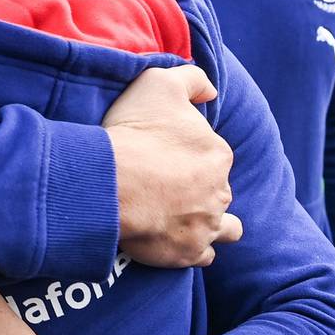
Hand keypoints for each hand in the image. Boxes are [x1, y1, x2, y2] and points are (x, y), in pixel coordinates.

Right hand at [103, 65, 239, 267]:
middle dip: (200, 189)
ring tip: (186, 218)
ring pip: (224, 228)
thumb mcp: (160, 82)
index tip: (164, 156)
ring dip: (211, 223)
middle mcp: (220, 192)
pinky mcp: (188, 253)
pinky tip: (177, 241)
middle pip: (217, 190)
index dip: (189, 155)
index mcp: (218, 155)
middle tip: (166, 187)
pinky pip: (204, 256)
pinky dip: (194, 250)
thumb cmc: (134, 131)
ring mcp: (207, 226)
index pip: (212, 156)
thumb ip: (193, 79)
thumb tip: (211, 92)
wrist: (110, 181)